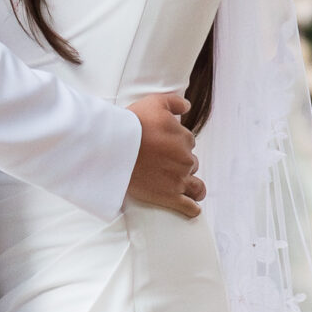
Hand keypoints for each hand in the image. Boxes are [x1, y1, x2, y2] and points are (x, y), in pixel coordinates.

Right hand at [124, 93, 203, 218]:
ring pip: (195, 185)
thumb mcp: (156, 102)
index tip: (165, 146)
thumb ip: (175, 102)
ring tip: (192, 190)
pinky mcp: (169, 197)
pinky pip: (188, 206)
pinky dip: (192, 208)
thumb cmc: (134, 124)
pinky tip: (193, 209)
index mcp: (184, 138)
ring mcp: (178, 180)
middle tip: (166, 165)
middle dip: (181, 163)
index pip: (188, 142)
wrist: (116, 148)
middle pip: (190, 162)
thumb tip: (188, 106)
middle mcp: (185, 159)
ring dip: (194, 186)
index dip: (177, 144)